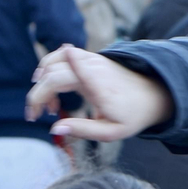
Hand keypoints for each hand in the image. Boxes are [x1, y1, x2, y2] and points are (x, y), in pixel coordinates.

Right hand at [26, 45, 174, 140]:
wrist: (152, 95)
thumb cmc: (132, 115)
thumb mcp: (110, 132)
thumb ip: (83, 130)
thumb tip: (55, 129)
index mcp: (96, 85)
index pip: (63, 75)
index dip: (44, 86)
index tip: (34, 108)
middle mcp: (91, 67)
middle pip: (51, 72)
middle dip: (37, 94)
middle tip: (36, 116)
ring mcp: (90, 59)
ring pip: (53, 60)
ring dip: (43, 80)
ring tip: (49, 105)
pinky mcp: (89, 58)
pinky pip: (61, 56)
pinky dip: (50, 70)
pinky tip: (53, 89)